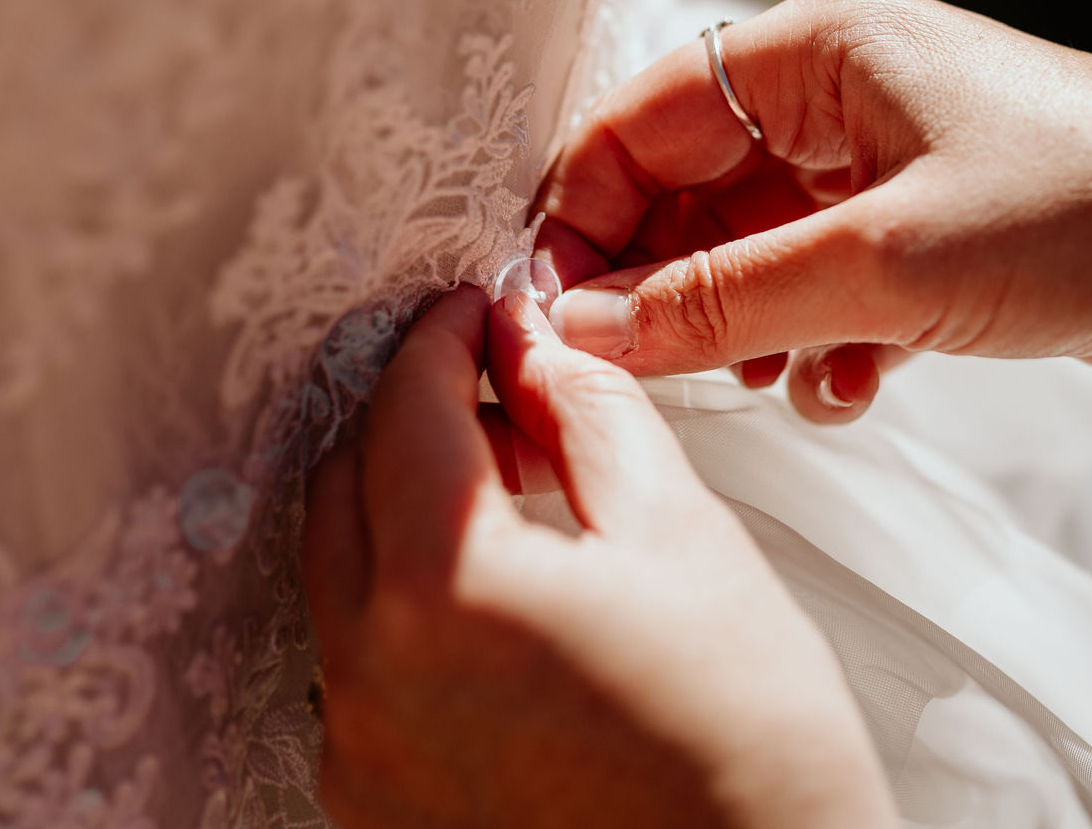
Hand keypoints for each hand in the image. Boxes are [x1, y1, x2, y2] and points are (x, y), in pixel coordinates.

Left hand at [303, 285, 892, 828]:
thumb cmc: (752, 760)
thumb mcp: (686, 543)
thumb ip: (591, 419)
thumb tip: (536, 349)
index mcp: (442, 592)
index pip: (403, 410)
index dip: (441, 339)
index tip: (475, 313)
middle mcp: (368, 678)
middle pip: (343, 487)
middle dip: (407, 418)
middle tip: (491, 394)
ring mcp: (360, 754)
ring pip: (339, 577)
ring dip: (399, 511)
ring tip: (502, 495)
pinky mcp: (374, 807)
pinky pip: (356, 667)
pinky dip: (402, 607)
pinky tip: (489, 602)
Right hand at [534, 0, 1091, 475]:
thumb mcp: (882, 263)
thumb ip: (721, 299)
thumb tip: (589, 328)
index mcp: (814, 49)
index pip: (638, 120)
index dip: (582, 216)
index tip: (551, 308)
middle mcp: (835, 96)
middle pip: (685, 190)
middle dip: (665, 285)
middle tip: (639, 368)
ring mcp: (876, 164)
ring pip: (748, 249)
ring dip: (740, 325)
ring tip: (758, 380)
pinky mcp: (916, 230)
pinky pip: (815, 285)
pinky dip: (812, 342)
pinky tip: (846, 385)